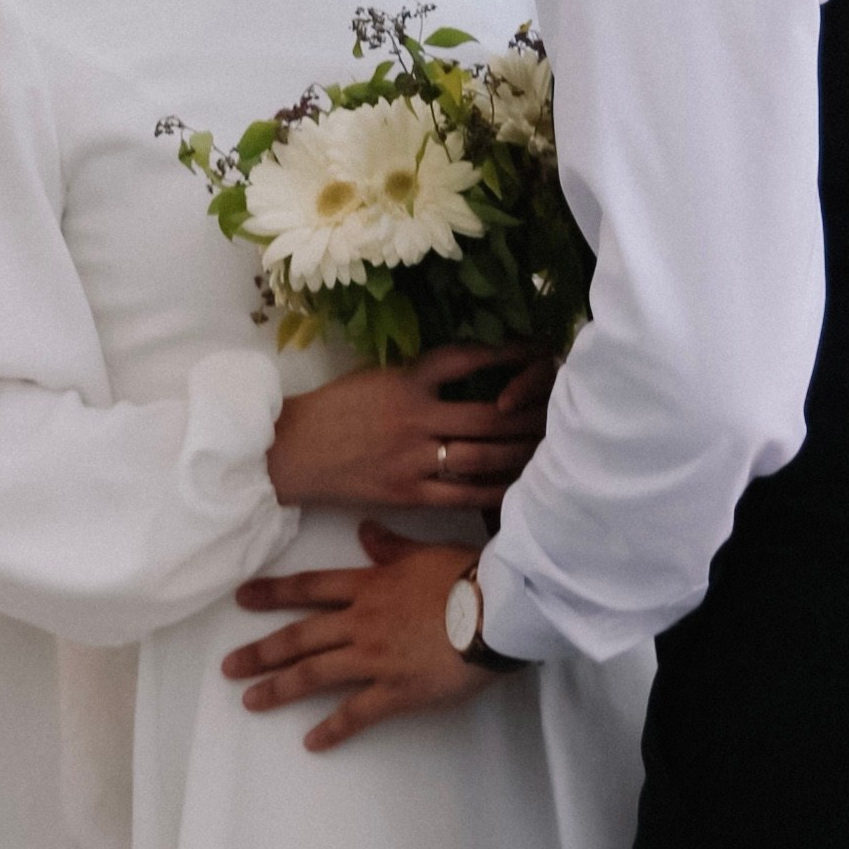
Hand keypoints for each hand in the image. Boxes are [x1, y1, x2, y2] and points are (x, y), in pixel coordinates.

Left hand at [222, 526, 486, 750]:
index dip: (272, 594)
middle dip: (261, 652)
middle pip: (300, 636)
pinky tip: (311, 742)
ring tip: (250, 701)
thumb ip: (389, 546)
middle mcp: (361, 621)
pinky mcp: (396, 690)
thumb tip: (364, 530)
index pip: (309, 588)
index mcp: (367, 585)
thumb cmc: (466, 575)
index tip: (241, 599)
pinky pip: (356, 713)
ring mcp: (375, 658)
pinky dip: (332, 729)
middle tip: (228, 667)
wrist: (496, 609)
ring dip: (280, 688)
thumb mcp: (423, 552)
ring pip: (315, 674)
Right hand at [265, 347, 550, 511]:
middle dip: (527, 414)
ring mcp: (413, 459)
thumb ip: (420, 377)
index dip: (506, 355)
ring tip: (545, 448)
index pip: (466, 359)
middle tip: (555, 411)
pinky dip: (495, 492)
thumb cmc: (334, 409)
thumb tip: (472, 375)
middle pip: (488, 415)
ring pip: (482, 456)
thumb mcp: (376, 377)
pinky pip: (463, 495)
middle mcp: (414, 418)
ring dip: (519, 453)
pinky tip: (518, 487)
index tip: (534, 352)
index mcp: (405, 381)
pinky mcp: (408, 493)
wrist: (292, 452)